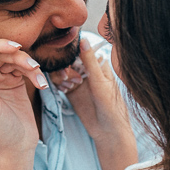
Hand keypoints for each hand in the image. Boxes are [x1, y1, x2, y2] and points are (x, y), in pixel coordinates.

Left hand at [0, 39, 48, 154]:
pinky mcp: (14, 82)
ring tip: (39, 80)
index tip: (16, 48)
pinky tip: (42, 85)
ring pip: (14, 58)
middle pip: (0, 52)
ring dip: (29, 66)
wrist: (17, 147)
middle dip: (18, 57)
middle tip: (33, 67)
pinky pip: (24, 68)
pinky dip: (34, 74)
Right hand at [58, 38, 138, 169]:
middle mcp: (87, 70)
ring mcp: (78, 81)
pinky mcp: (71, 92)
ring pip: (61, 70)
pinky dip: (58, 84)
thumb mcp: (99, 81)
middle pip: (67, 59)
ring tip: (68, 85)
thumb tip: (83, 39)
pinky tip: (64, 90)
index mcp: (98, 63)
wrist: (108, 130)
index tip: (65, 57)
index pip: (80, 50)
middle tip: (66, 76)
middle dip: (63, 66)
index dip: (70, 52)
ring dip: (60, 75)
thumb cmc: (111, 105)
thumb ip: (89, 61)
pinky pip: (59, 82)